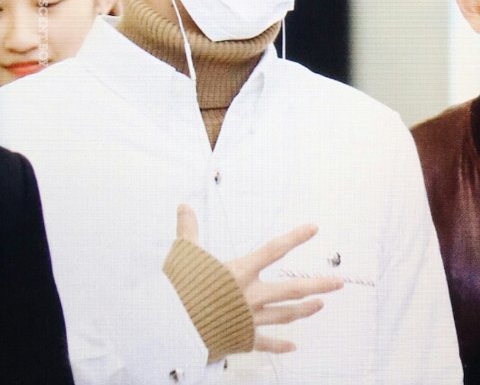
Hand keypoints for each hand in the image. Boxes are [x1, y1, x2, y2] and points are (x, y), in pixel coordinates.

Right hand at [176, 204, 342, 353]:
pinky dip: (280, 346)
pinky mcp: (243, 339)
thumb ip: (188, 230)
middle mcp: (250, 295)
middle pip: (291, 289)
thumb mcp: (185, 254)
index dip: (295, 237)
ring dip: (304, 310)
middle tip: (338, 282)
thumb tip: (184, 206)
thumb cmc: (180, 289)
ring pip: (285, 315)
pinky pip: (266, 343)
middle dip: (317, 285)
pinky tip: (293, 347)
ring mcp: (249, 319)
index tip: (313, 229)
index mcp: (240, 272)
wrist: (173, 328)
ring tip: (320, 305)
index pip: (274, 249)